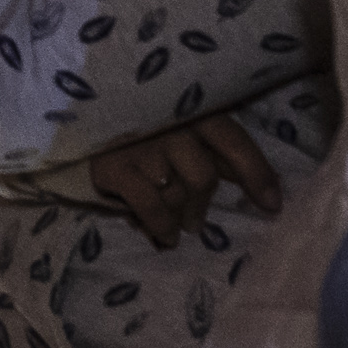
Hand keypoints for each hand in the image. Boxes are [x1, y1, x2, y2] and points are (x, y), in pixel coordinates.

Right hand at [66, 111, 277, 246]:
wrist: (74, 118)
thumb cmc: (140, 127)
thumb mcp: (181, 128)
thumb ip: (213, 151)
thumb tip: (261, 188)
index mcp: (194, 110)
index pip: (235, 143)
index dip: (257, 175)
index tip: (273, 207)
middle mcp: (170, 123)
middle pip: (204, 178)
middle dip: (201, 206)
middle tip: (196, 223)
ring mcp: (141, 143)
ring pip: (176, 194)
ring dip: (177, 217)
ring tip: (175, 228)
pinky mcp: (114, 165)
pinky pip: (150, 206)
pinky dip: (160, 226)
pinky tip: (163, 237)